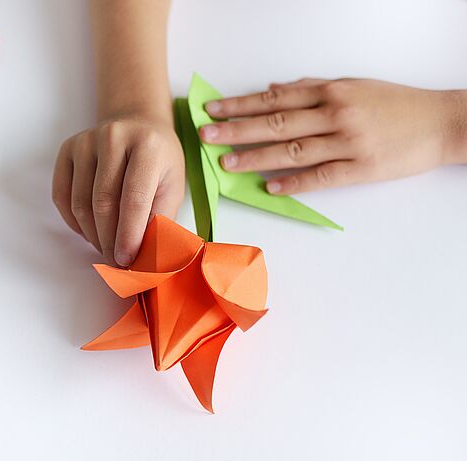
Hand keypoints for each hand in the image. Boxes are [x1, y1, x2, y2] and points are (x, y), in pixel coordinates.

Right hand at [52, 115, 184, 266]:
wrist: (136, 124)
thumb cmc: (158, 160)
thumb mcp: (173, 185)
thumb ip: (160, 219)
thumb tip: (146, 258)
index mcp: (148, 145)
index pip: (134, 198)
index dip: (129, 234)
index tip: (126, 260)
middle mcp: (114, 137)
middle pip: (103, 202)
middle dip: (108, 240)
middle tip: (116, 262)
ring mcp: (86, 141)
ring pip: (80, 203)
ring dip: (92, 235)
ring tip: (105, 247)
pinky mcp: (67, 150)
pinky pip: (62, 197)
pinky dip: (74, 222)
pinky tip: (89, 231)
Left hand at [198, 78, 466, 193]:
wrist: (441, 122)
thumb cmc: (395, 104)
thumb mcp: (353, 85)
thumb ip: (312, 88)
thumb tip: (273, 89)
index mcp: (331, 93)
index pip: (275, 100)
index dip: (241, 105)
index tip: (214, 109)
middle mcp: (335, 115)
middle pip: (277, 123)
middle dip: (238, 130)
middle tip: (207, 135)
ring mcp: (347, 143)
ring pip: (293, 151)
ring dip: (256, 157)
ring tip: (227, 163)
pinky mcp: (361, 168)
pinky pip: (321, 176)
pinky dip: (294, 182)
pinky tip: (270, 186)